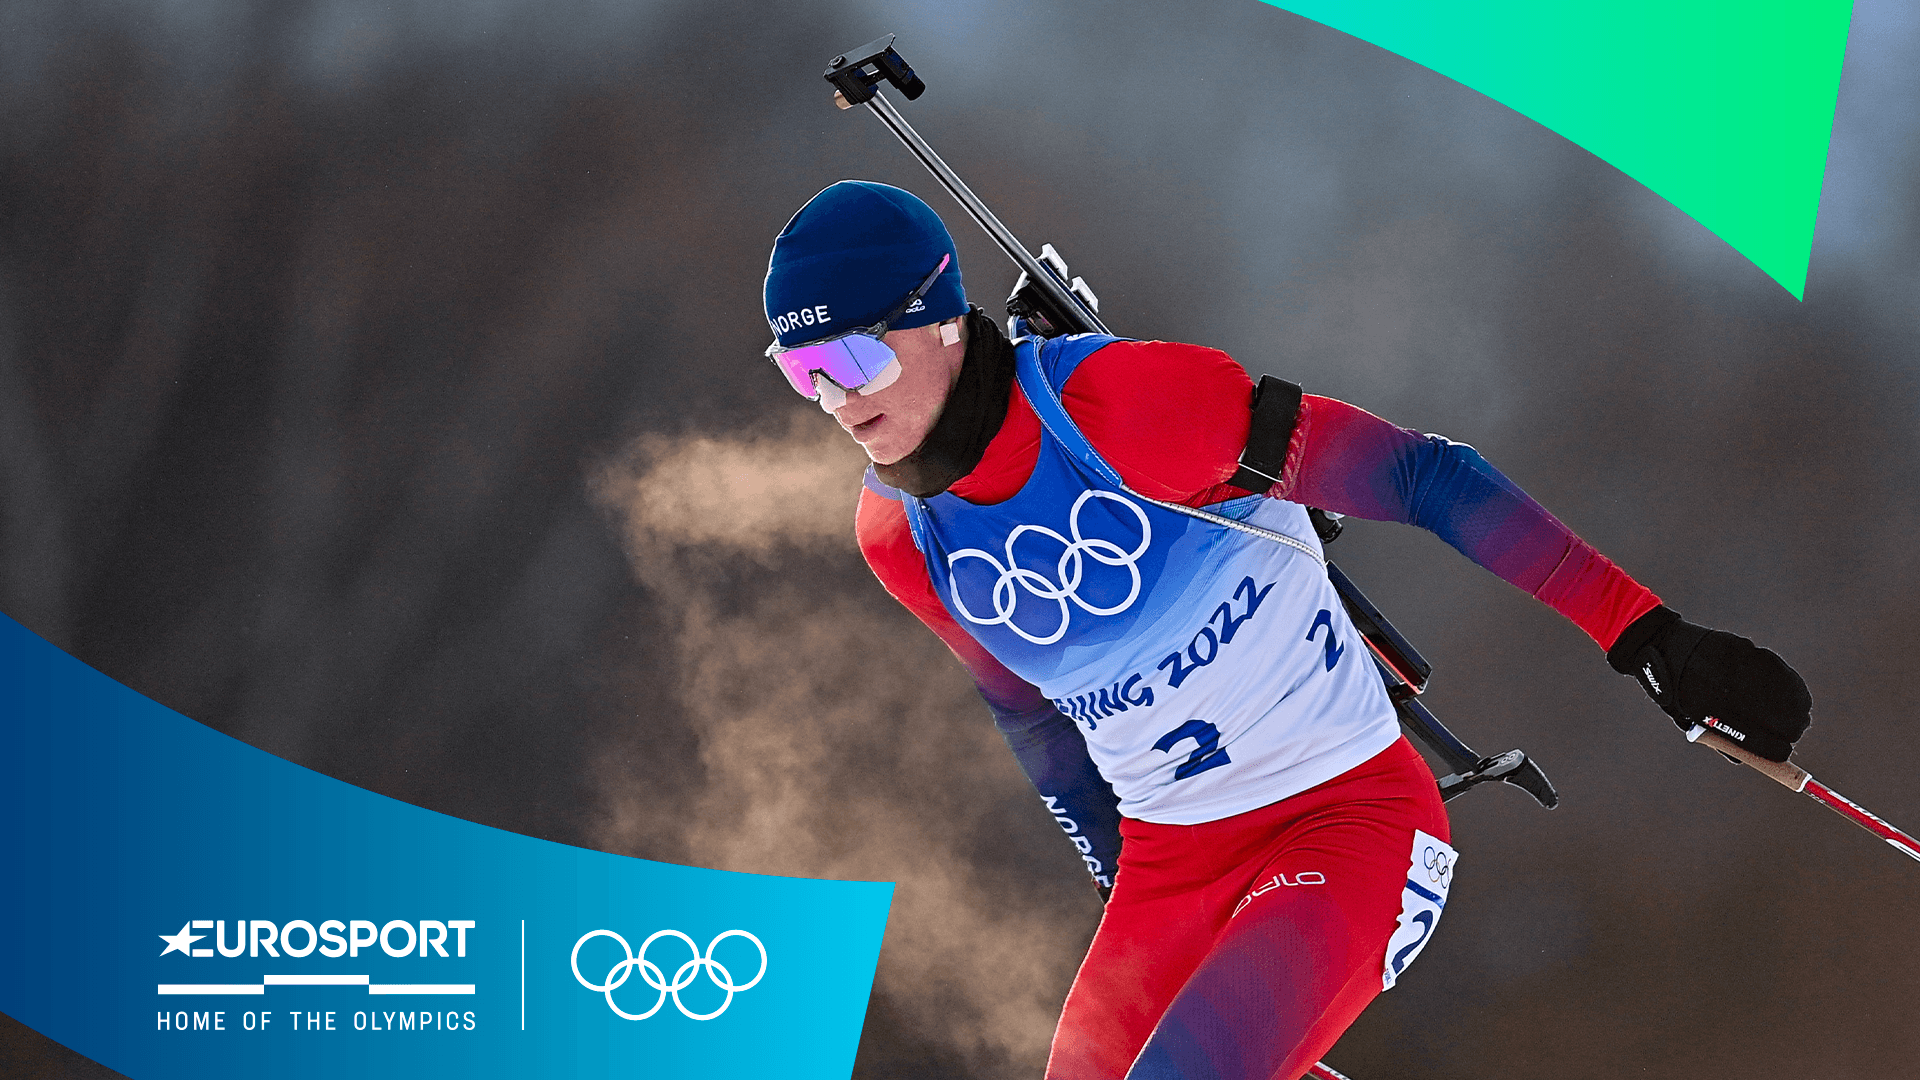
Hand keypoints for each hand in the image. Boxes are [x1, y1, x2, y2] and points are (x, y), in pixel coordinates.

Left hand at [1607, 606, 1810, 761]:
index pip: (1761, 742)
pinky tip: (1789, 692)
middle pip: (1783, 720)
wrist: (1661, 645)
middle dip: (1793, 730)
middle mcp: (1728, 690)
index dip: (1777, 751)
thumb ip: (1720, 739)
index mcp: (1711, 714)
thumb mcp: (1689, 719)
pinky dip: (1790, 685)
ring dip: (1797, 708)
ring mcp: (1740, 667)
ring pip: (1788, 695)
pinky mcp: (1746, 649)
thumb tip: (1749, 760)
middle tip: (1793, 732)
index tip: (1783, 752)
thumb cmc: (1675, 689)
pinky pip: (1780, 671)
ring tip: (1796, 714)